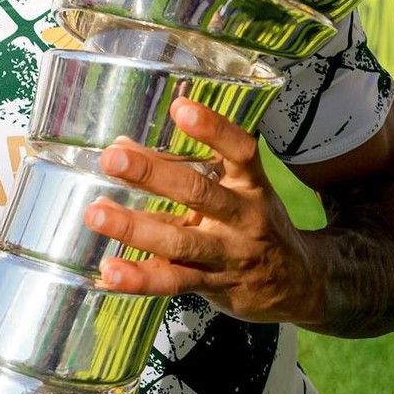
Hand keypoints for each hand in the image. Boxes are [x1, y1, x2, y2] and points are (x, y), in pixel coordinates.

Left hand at [83, 98, 321, 326]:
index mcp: (252, 186)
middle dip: (153, 174)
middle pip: (199, 193)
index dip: (214, 129)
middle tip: (112, 158)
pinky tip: (110, 271)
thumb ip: (181, 169)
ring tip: (96, 213)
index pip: (241, 151)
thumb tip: (122, 146)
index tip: (180, 108)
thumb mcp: (233, 191)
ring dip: (135, 228)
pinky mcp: (211, 286)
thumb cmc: (252, 224)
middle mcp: (244, 218)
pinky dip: (140, 279)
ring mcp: (228, 255)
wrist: (298, 285)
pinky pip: (173, 282)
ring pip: (180, 241)